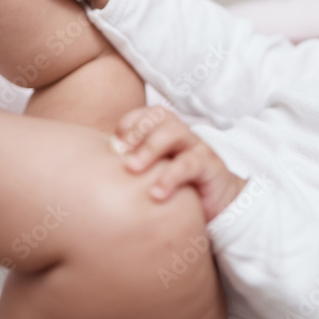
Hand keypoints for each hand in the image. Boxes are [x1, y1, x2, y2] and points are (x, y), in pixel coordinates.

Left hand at [114, 106, 246, 222]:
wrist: (221, 205)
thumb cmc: (180, 188)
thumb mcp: (155, 174)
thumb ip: (133, 167)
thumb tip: (97, 170)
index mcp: (168, 132)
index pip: (147, 114)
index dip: (129, 123)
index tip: (113, 145)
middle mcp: (183, 135)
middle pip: (161, 116)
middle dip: (137, 131)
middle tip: (119, 154)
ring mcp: (198, 148)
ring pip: (175, 132)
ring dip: (150, 148)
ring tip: (132, 169)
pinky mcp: (210, 167)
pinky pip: (190, 164)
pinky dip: (170, 177)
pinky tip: (156, 193)